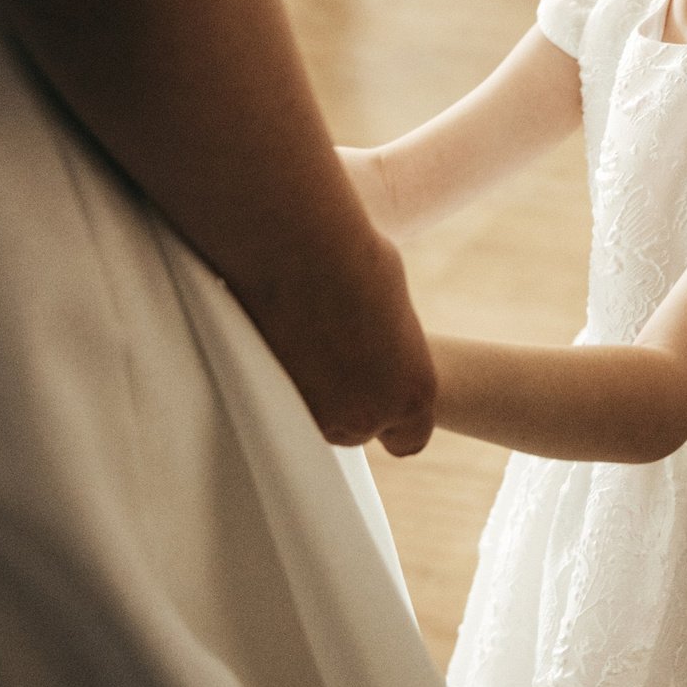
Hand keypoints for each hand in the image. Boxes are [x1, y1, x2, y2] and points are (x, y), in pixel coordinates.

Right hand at [263, 231, 436, 455]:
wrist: (297, 247)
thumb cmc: (352, 259)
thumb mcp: (396, 308)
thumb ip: (395, 346)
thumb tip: (380, 348)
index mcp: (413, 391)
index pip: (410, 440)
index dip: (393, 418)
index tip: (377, 391)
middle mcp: (369, 415)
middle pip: (359, 429)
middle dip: (350, 400)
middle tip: (336, 354)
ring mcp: (319, 416)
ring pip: (320, 421)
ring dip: (315, 394)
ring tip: (307, 340)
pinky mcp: (273, 406)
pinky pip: (284, 408)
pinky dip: (282, 384)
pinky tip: (283, 342)